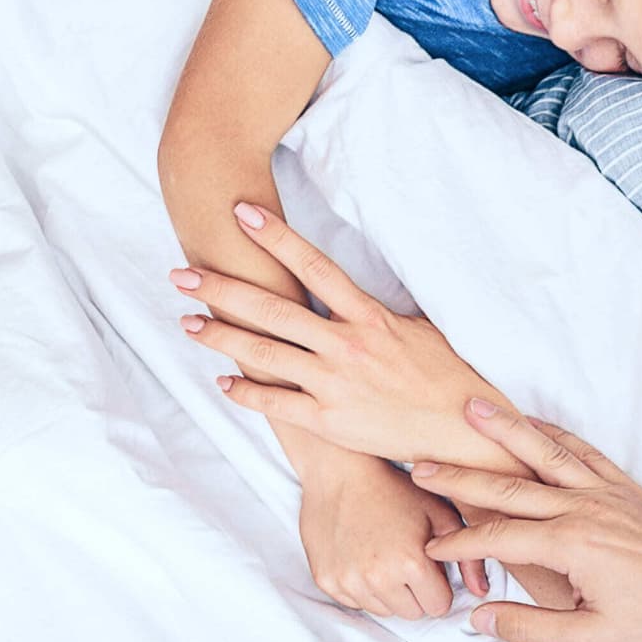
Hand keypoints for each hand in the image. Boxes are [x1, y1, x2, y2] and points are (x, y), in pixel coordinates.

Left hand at [179, 206, 500, 463]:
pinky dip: (247, 393)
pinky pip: (277, 404)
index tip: (242, 213)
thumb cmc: (445, 375)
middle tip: (181, 274)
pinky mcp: (329, 421)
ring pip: (265, 353)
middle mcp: (346, 345)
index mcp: (369, 316)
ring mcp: (334, 384)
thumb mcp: (418, 327)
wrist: (460, 428)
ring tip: (188, 324)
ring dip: (222, 337)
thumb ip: (377, 309)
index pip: (314, 266)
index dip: (276, 237)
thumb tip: (356, 287)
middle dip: (222, 289)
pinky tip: (223, 384)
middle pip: (272, 309)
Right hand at [298, 449, 459, 618]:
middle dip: (415, 593)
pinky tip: (362, 557)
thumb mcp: (441, 514)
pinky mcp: (326, 581)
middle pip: (411, 613)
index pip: (438, 606)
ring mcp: (348, 581)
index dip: (439, 587)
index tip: (430, 567)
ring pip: (383, 611)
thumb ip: (469, 554)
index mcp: (410, 562)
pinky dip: (362, 588)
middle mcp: (377, 577)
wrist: (340, 472)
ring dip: (389, 592)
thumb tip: (481, 591)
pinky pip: (354, 602)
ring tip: (384, 557)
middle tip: (407, 562)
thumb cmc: (396, 490)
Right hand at [414, 409, 641, 641]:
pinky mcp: (626, 489)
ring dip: (506, 429)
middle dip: (462, 474)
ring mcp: (607, 493)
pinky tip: (533, 422)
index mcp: (573, 545)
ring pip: (546, 453)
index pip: (500, 537)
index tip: (430, 547)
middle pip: (510, 485)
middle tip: (420, 464)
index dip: (460, 542)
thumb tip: (479, 618)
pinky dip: (555, 435)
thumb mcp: (589, 640)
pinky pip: (584, 452)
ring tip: (471, 405)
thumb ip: (529, 627)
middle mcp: (586, 508)